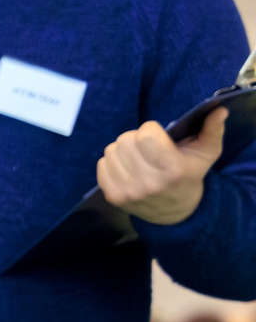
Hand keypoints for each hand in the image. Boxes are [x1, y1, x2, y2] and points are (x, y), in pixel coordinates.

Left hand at [99, 109, 226, 226]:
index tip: (157, 135)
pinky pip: (102, 165)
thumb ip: (213, 130)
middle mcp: (148, 183)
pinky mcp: (113, 197)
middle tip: (146, 145)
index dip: (150, 129)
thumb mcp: (207, 154)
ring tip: (136, 156)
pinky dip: (111, 161)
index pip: (145, 135)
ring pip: (111, 151)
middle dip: (135, 137)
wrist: (174, 211)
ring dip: (122, 149)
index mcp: (172, 170)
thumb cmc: (190, 175)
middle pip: (125, 141)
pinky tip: (126, 166)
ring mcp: (128, 192)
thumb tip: (219, 110)